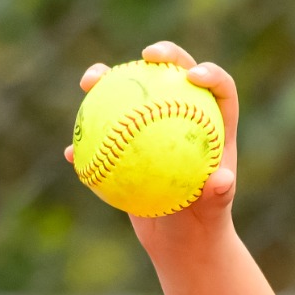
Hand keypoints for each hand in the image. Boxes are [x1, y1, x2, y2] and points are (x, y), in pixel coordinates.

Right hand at [65, 40, 240, 259]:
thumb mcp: (214, 214)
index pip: (219, 90)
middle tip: (146, 56)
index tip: (192, 76)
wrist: (182, 241)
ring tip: (89, 82)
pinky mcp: (127, 144)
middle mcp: (186, 119)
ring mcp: (154, 128)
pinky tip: (72, 152)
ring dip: (107, 80)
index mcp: (215, 128)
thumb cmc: (206, 225)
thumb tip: (222, 180)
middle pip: (176, 75)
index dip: (211, 73)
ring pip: (131, 94)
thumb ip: (219, 197)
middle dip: (164, 54)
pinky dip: (86, 142)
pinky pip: (102, 135)